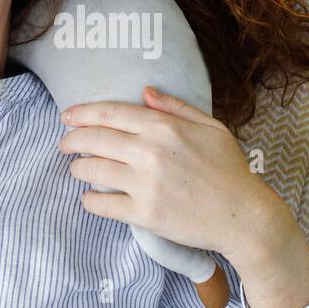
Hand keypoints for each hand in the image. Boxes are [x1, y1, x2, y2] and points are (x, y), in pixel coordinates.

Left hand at [58, 85, 299, 267]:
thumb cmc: (230, 170)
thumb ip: (176, 107)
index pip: (110, 113)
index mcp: (165, 127)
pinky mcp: (145, 214)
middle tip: (65, 144)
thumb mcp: (211, 127)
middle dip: (72, 140)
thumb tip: (145, 91)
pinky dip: (90, 200)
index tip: (66, 116)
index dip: (82, 113)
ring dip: (78, 168)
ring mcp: (146, 184)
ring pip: (92, 170)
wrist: (244, 216)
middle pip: (94, 139)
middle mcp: (151, 152)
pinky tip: (90, 197)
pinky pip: (102, 204)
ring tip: (78, 169)